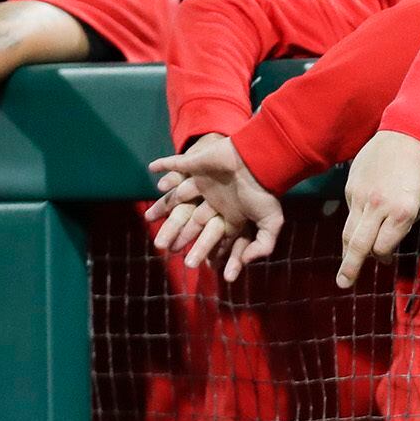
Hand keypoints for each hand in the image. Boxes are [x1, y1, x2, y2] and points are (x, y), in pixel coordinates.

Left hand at [147, 135, 286, 279]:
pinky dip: (163, 165)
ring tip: (148, 218)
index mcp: (231, 212)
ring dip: (163, 205)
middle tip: (162, 247)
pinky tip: (152, 169)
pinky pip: (175, 164)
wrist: (259, 158)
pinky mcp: (196, 163)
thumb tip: (246, 263)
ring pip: (178, 196)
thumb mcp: (271, 223)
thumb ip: (261, 246)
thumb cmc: (265, 191)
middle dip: (177, 233)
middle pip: (190, 219)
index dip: (203, 248)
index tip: (193, 263)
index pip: (213, 234)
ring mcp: (204, 180)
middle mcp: (215, 198)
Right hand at [338, 132, 419, 288]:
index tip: (385, 259)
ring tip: (344, 271)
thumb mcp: (417, 202)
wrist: (403, 135)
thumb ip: (400, 227)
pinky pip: (350, 213)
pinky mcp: (350, 188)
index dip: (384, 256)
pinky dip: (355, 224)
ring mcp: (362, 196)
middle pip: (359, 244)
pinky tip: (361, 225)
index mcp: (401, 211)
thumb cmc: (416, 173)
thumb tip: (383, 252)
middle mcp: (379, 206)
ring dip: (347, 253)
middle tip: (344, 284)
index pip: (383, 247)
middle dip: (351, 267)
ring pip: (349, 232)